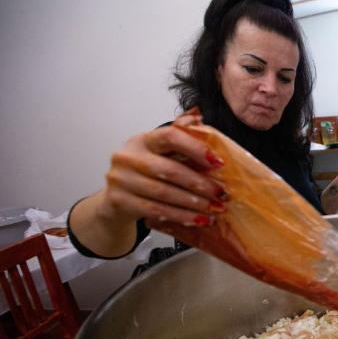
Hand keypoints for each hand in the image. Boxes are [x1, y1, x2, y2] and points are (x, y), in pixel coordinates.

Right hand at [99, 113, 227, 226]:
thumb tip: (198, 119)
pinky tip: (197, 220)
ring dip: (194, 203)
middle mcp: (128, 157)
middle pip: (170, 170)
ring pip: (164, 193)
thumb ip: (179, 138)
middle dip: (200, 184)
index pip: (170, 136)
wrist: (115, 200)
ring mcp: (121, 180)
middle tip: (222, 194)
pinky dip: (180, 216)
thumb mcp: (159, 154)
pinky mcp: (120, 201)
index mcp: (142, 140)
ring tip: (214, 209)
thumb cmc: (145, 174)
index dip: (196, 148)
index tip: (218, 162)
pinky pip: (157, 211)